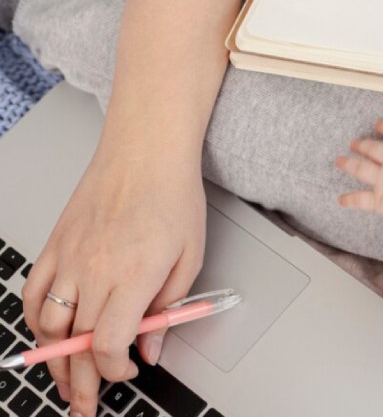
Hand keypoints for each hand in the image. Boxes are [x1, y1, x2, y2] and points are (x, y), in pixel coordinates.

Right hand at [21, 149, 205, 416]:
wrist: (145, 151)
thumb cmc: (172, 196)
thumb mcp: (190, 257)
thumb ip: (169, 308)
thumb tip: (153, 347)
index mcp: (134, 276)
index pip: (109, 342)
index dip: (115, 368)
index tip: (128, 370)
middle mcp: (95, 271)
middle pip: (76, 343)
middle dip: (81, 383)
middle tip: (85, 407)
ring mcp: (69, 258)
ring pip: (48, 324)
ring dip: (54, 359)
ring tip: (65, 380)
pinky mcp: (55, 245)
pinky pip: (32, 293)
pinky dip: (36, 320)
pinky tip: (46, 334)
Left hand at [336, 120, 382, 223]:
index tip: (378, 124)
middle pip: (374, 149)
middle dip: (363, 145)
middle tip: (354, 143)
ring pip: (361, 169)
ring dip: (349, 163)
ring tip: (339, 161)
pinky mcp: (380, 200)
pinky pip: (361, 199)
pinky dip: (350, 200)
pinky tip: (341, 200)